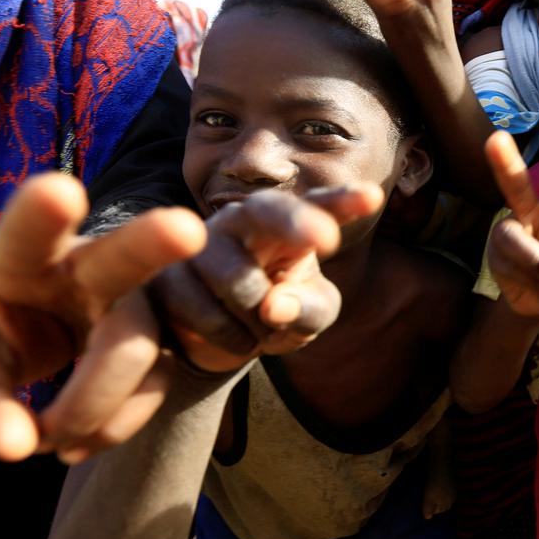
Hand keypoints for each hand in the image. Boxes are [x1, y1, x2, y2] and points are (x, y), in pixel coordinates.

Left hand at [0, 173, 206, 462]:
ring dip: (92, 407)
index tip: (58, 189)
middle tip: (184, 229)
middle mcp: (88, 269)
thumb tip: (18, 447)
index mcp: (21, 262)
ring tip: (48, 441)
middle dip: (153, 240)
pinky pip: (153, 386)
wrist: (39, 370)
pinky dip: (112, 426)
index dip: (41, 211)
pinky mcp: (165, 342)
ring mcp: (135, 302)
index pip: (25, 233)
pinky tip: (77, 441)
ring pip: (135, 346)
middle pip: (123, 254)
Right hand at [149, 185, 384, 373]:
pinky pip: (204, 311)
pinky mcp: (166, 276)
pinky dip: (229, 337)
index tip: (373, 198)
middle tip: (325, 241)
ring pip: (238, 280)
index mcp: (287, 224)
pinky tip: (234, 338)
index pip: (318, 205)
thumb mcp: (308, 316)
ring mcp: (199, 243)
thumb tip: (274, 307)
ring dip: (258, 321)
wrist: (211, 341)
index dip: (342, 200)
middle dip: (298, 221)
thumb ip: (308, 309)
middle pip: (268, 210)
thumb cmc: (272, 314)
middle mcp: (242, 220)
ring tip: (262, 329)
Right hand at [484, 131, 538, 318]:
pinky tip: (531, 282)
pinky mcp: (494, 251)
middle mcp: (531, 213)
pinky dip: (524, 279)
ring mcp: (509, 231)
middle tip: (496, 139)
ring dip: (531, 260)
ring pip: (512, 238)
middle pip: (517, 186)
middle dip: (505, 163)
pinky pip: (507, 263)